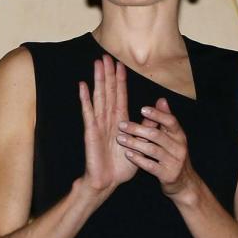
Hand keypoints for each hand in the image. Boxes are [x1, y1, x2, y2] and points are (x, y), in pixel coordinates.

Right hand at [79, 55, 136, 195]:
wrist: (107, 181)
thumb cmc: (121, 166)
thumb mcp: (140, 145)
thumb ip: (147, 128)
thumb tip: (155, 114)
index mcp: (120, 121)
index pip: (120, 95)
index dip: (120, 79)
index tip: (119, 64)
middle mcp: (108, 119)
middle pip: (108, 91)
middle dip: (108, 73)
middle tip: (105, 56)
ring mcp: (98, 123)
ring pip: (99, 96)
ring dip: (98, 80)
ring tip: (97, 64)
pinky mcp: (90, 131)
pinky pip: (88, 112)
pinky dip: (85, 98)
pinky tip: (82, 85)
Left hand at [117, 98, 198, 202]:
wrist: (184, 183)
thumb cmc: (172, 155)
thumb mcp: (172, 138)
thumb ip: (164, 120)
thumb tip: (161, 99)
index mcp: (180, 136)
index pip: (171, 121)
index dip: (157, 114)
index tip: (142, 109)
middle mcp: (179, 148)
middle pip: (157, 135)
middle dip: (137, 129)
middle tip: (121, 125)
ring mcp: (175, 162)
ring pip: (152, 149)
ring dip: (134, 143)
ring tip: (120, 138)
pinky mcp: (168, 175)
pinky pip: (151, 165)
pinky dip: (138, 159)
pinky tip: (128, 154)